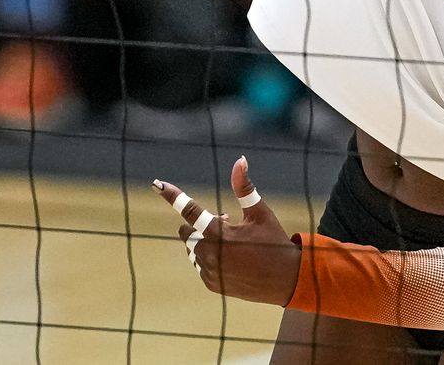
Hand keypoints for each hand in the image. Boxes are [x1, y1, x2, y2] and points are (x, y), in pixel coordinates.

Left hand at [155, 157, 298, 306]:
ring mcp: (209, 271)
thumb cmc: (274, 241)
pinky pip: (199, 265)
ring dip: (204, 242)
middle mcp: (210, 254)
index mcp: (220, 233)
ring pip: (192, 249)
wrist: (285, 280)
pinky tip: (230, 259)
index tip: (157, 184)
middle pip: (187, 231)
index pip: (191, 210)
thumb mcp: (260, 212)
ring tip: (230, 243)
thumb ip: (244, 187)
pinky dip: (209, 258)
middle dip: (200, 226)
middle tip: (226, 223)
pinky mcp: (211, 284)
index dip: (174, 196)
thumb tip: (239, 160)